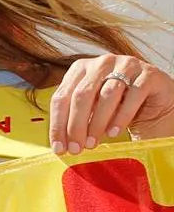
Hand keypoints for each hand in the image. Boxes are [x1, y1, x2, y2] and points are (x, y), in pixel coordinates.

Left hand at [50, 55, 173, 153]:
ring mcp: (126, 64)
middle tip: (76, 149)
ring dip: (97, 123)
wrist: (154, 100)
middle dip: (75, 126)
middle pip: (81, 95)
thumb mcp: (91, 110)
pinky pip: (134, 94)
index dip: (57, 125)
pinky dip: (122, 116)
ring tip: (92, 144)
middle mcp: (101, 63)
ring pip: (107, 94)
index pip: (61, 97)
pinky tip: (114, 133)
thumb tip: (59, 146)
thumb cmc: (116, 106)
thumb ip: (75, 120)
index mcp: (80, 69)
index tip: (59, 148)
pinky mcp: (149, 73)